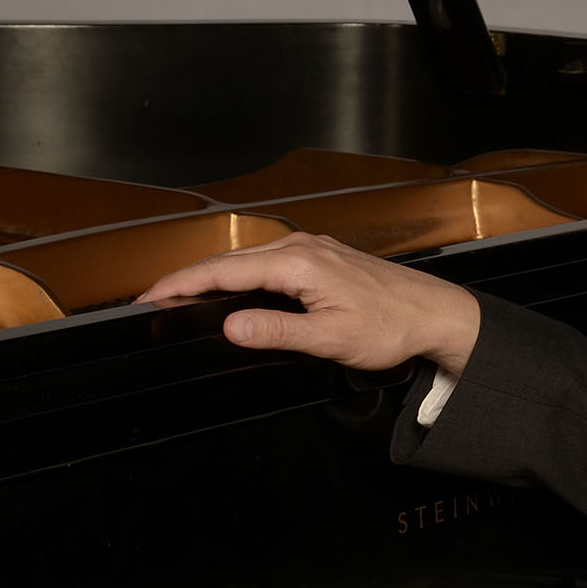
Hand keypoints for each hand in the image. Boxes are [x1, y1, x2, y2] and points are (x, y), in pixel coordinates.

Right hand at [134, 232, 479, 375]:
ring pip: (250, 258)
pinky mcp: (324, 257)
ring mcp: (316, 249)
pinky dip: (242, 272)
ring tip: (182, 292)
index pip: (226, 272)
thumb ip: (277, 331)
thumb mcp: (330, 339)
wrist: (436, 314)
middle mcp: (305, 248)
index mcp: (301, 264)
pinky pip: (270, 260)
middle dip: (189, 277)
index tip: (150, 296)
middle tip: (153, 298)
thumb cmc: (393, 326)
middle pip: (232, 260)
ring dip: (214, 273)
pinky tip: (233, 286)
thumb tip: (232, 327)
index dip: (182, 283)